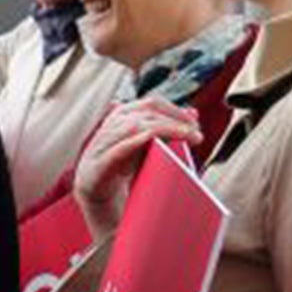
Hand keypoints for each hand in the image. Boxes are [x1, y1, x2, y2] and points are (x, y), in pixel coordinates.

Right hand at [73, 98, 201, 239]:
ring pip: (136, 126)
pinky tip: (155, 142)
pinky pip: (120, 148)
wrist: (95, 188)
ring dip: (165, 130)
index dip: (176, 110)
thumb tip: (193, 112)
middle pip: (147, 112)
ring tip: (186, 138)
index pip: (153, 103)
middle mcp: (112, 123)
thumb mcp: (147, 143)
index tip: (195, 123)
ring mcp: (104, 142)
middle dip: (175, 120)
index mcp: (123, 114)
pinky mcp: (100, 163)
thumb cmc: (122, 163)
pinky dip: (138, 142)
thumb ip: (167, 128)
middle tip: (197, 134)